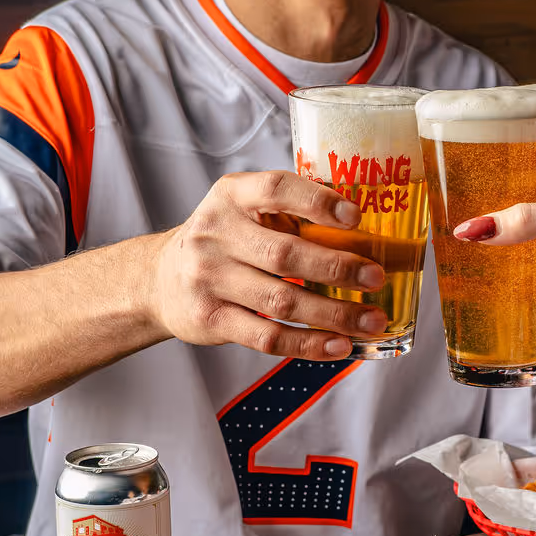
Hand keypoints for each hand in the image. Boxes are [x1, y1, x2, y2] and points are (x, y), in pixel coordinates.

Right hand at [151, 170, 386, 358]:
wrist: (159, 279)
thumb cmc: (223, 240)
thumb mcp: (243, 210)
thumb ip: (289, 212)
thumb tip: (363, 232)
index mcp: (231, 195)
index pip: (276, 189)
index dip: (318, 201)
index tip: (355, 217)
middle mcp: (215, 234)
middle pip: (285, 254)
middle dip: (338, 268)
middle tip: (376, 277)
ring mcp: (209, 279)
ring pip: (281, 300)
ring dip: (334, 314)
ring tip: (371, 320)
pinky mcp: (210, 319)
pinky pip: (267, 336)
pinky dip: (308, 344)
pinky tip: (338, 346)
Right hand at [453, 139, 535, 368]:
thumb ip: (533, 218)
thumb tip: (478, 229)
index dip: (516, 139)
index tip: (478, 137)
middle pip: (530, 183)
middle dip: (497, 183)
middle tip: (455, 179)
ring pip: (527, 220)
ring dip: (499, 221)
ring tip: (454, 212)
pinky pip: (529, 256)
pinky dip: (505, 254)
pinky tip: (477, 253)